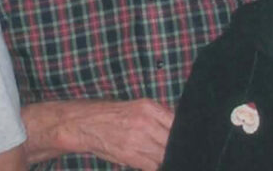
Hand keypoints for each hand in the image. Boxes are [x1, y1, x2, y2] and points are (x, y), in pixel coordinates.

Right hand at [22, 99, 174, 170]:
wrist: (85, 123)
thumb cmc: (112, 116)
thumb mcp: (137, 108)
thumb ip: (158, 116)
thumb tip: (179, 128)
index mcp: (149, 107)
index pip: (178, 123)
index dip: (185, 135)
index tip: (188, 141)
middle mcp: (146, 122)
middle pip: (173, 140)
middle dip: (177, 148)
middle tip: (182, 152)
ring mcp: (138, 139)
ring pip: (164, 154)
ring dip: (167, 158)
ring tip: (168, 159)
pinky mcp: (131, 155)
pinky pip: (153, 165)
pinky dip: (157, 166)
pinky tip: (156, 164)